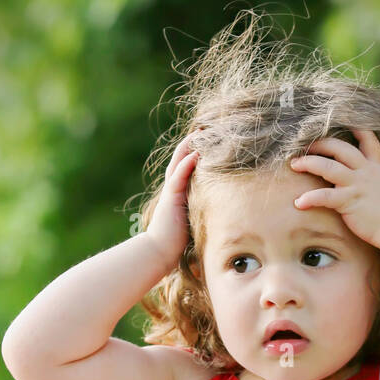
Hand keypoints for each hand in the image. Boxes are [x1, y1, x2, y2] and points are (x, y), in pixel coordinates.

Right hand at [145, 131, 201, 268]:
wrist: (159, 252)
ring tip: (201, 132)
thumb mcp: (192, 223)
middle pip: (182, 159)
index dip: (196, 153)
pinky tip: (196, 153)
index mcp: (179, 193)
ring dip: (189, 147)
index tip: (210, 140)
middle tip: (205, 127)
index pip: (187, 168)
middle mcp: (173, 189)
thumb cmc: (175, 243)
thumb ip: (200, 213)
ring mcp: (171, 192)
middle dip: (192, 143)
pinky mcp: (171, 199)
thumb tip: (221, 216)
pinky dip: (186, 165)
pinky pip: (178, 178)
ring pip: (179, 163)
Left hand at [289, 128, 379, 248]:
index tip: (342, 121)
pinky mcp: (349, 202)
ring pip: (328, 166)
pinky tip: (298, 203)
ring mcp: (356, 185)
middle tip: (304, 146)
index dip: (355, 128)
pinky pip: (325, 196)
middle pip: (340, 147)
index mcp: (375, 167)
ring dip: (309, 163)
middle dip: (320, 144)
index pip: (367, 140)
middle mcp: (365, 172)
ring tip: (294, 165)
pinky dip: (310, 198)